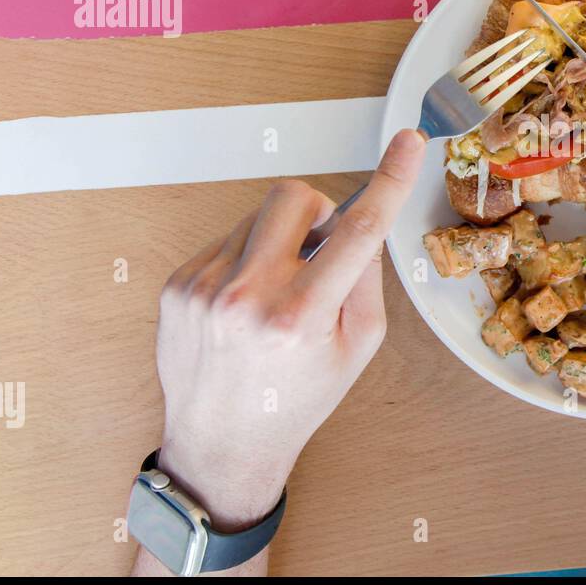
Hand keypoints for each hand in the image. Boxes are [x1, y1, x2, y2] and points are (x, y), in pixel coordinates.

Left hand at [153, 129, 425, 529]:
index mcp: (300, 316)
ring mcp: (204, 288)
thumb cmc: (298, 397)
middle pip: (295, 197)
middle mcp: (247, 297)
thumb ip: (366, 279)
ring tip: (278, 292)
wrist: (222, 442)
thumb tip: (363, 221)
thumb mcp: (357, 347)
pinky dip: (246, 260)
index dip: (389, 180)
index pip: (358, 231)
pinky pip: (226, 241)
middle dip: (317, 212)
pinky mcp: (178, 285)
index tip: (407, 142)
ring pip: (258, 216)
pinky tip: (247, 304)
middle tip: (321, 249)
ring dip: (280, 240)